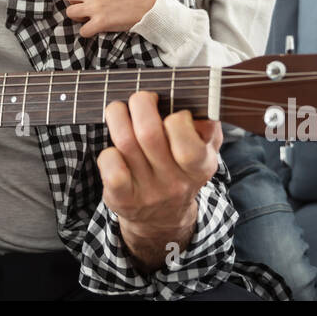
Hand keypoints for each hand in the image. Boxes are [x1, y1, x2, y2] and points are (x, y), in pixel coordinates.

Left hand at [98, 91, 222, 269]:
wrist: (163, 216)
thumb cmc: (181, 167)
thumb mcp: (204, 150)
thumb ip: (208, 127)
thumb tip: (198, 107)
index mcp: (201, 166)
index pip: (189, 145)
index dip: (178, 119)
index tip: (174, 111)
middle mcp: (175, 182)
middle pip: (149, 134)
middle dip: (140, 103)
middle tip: (141, 99)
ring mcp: (147, 192)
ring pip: (125, 142)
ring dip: (118, 116)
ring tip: (120, 110)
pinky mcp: (122, 199)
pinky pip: (111, 165)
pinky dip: (108, 150)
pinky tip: (114, 147)